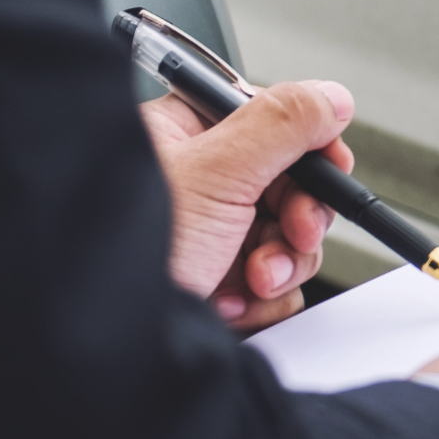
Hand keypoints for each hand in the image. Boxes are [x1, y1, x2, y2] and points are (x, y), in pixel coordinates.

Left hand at [141, 80, 354, 331]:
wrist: (108, 342)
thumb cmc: (125, 253)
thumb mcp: (215, 173)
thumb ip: (281, 125)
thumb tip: (330, 95)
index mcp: (185, 136)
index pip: (272, 122)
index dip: (310, 149)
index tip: (328, 172)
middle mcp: (199, 184)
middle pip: (290, 186)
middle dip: (295, 219)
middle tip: (293, 232)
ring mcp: (211, 238)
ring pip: (289, 239)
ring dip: (281, 264)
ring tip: (249, 280)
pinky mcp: (219, 284)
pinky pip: (276, 285)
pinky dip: (264, 300)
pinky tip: (230, 303)